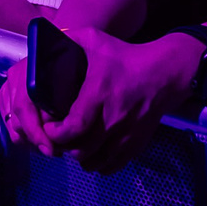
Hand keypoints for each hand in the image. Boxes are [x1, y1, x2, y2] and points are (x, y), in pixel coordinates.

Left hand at [0, 26, 198, 173]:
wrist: (163, 74)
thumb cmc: (125, 56)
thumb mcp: (95, 40)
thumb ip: (67, 40)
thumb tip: (42, 43)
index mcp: (99, 93)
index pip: (74, 127)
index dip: (57, 134)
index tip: (49, 128)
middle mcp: (113, 118)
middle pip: (82, 149)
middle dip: (64, 147)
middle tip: (58, 137)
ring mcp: (126, 134)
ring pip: (96, 161)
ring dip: (80, 157)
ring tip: (73, 145)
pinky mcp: (136, 143)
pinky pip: (112, 165)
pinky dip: (98, 164)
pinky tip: (92, 152)